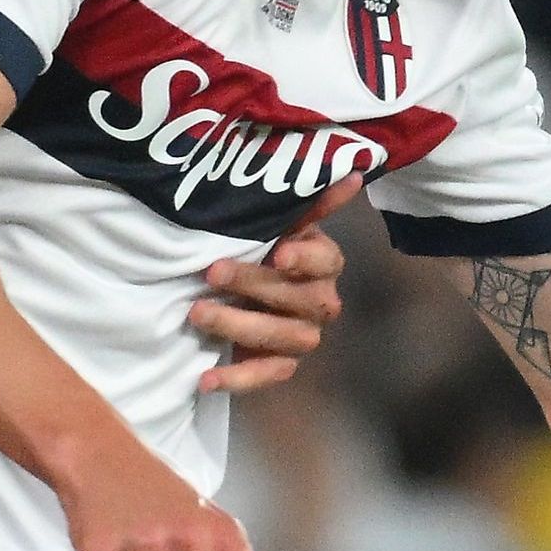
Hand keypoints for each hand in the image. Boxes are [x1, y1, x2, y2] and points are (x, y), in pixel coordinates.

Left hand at [188, 172, 362, 394]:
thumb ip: (309, 203)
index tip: (279, 253)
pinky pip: (265, 376)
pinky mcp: (281, 365)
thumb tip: (353, 171)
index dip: (304, 259)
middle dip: (252, 284)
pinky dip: (235, 379)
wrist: (247, 293)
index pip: (326, 262)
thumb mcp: (278, 224)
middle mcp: (321, 303)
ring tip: (197, 313)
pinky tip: (206, 379)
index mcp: (324, 264)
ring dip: (237, 326)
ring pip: (280, 336)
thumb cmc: (265, 251)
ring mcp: (303, 337)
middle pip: (295, 298)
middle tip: (211, 272)